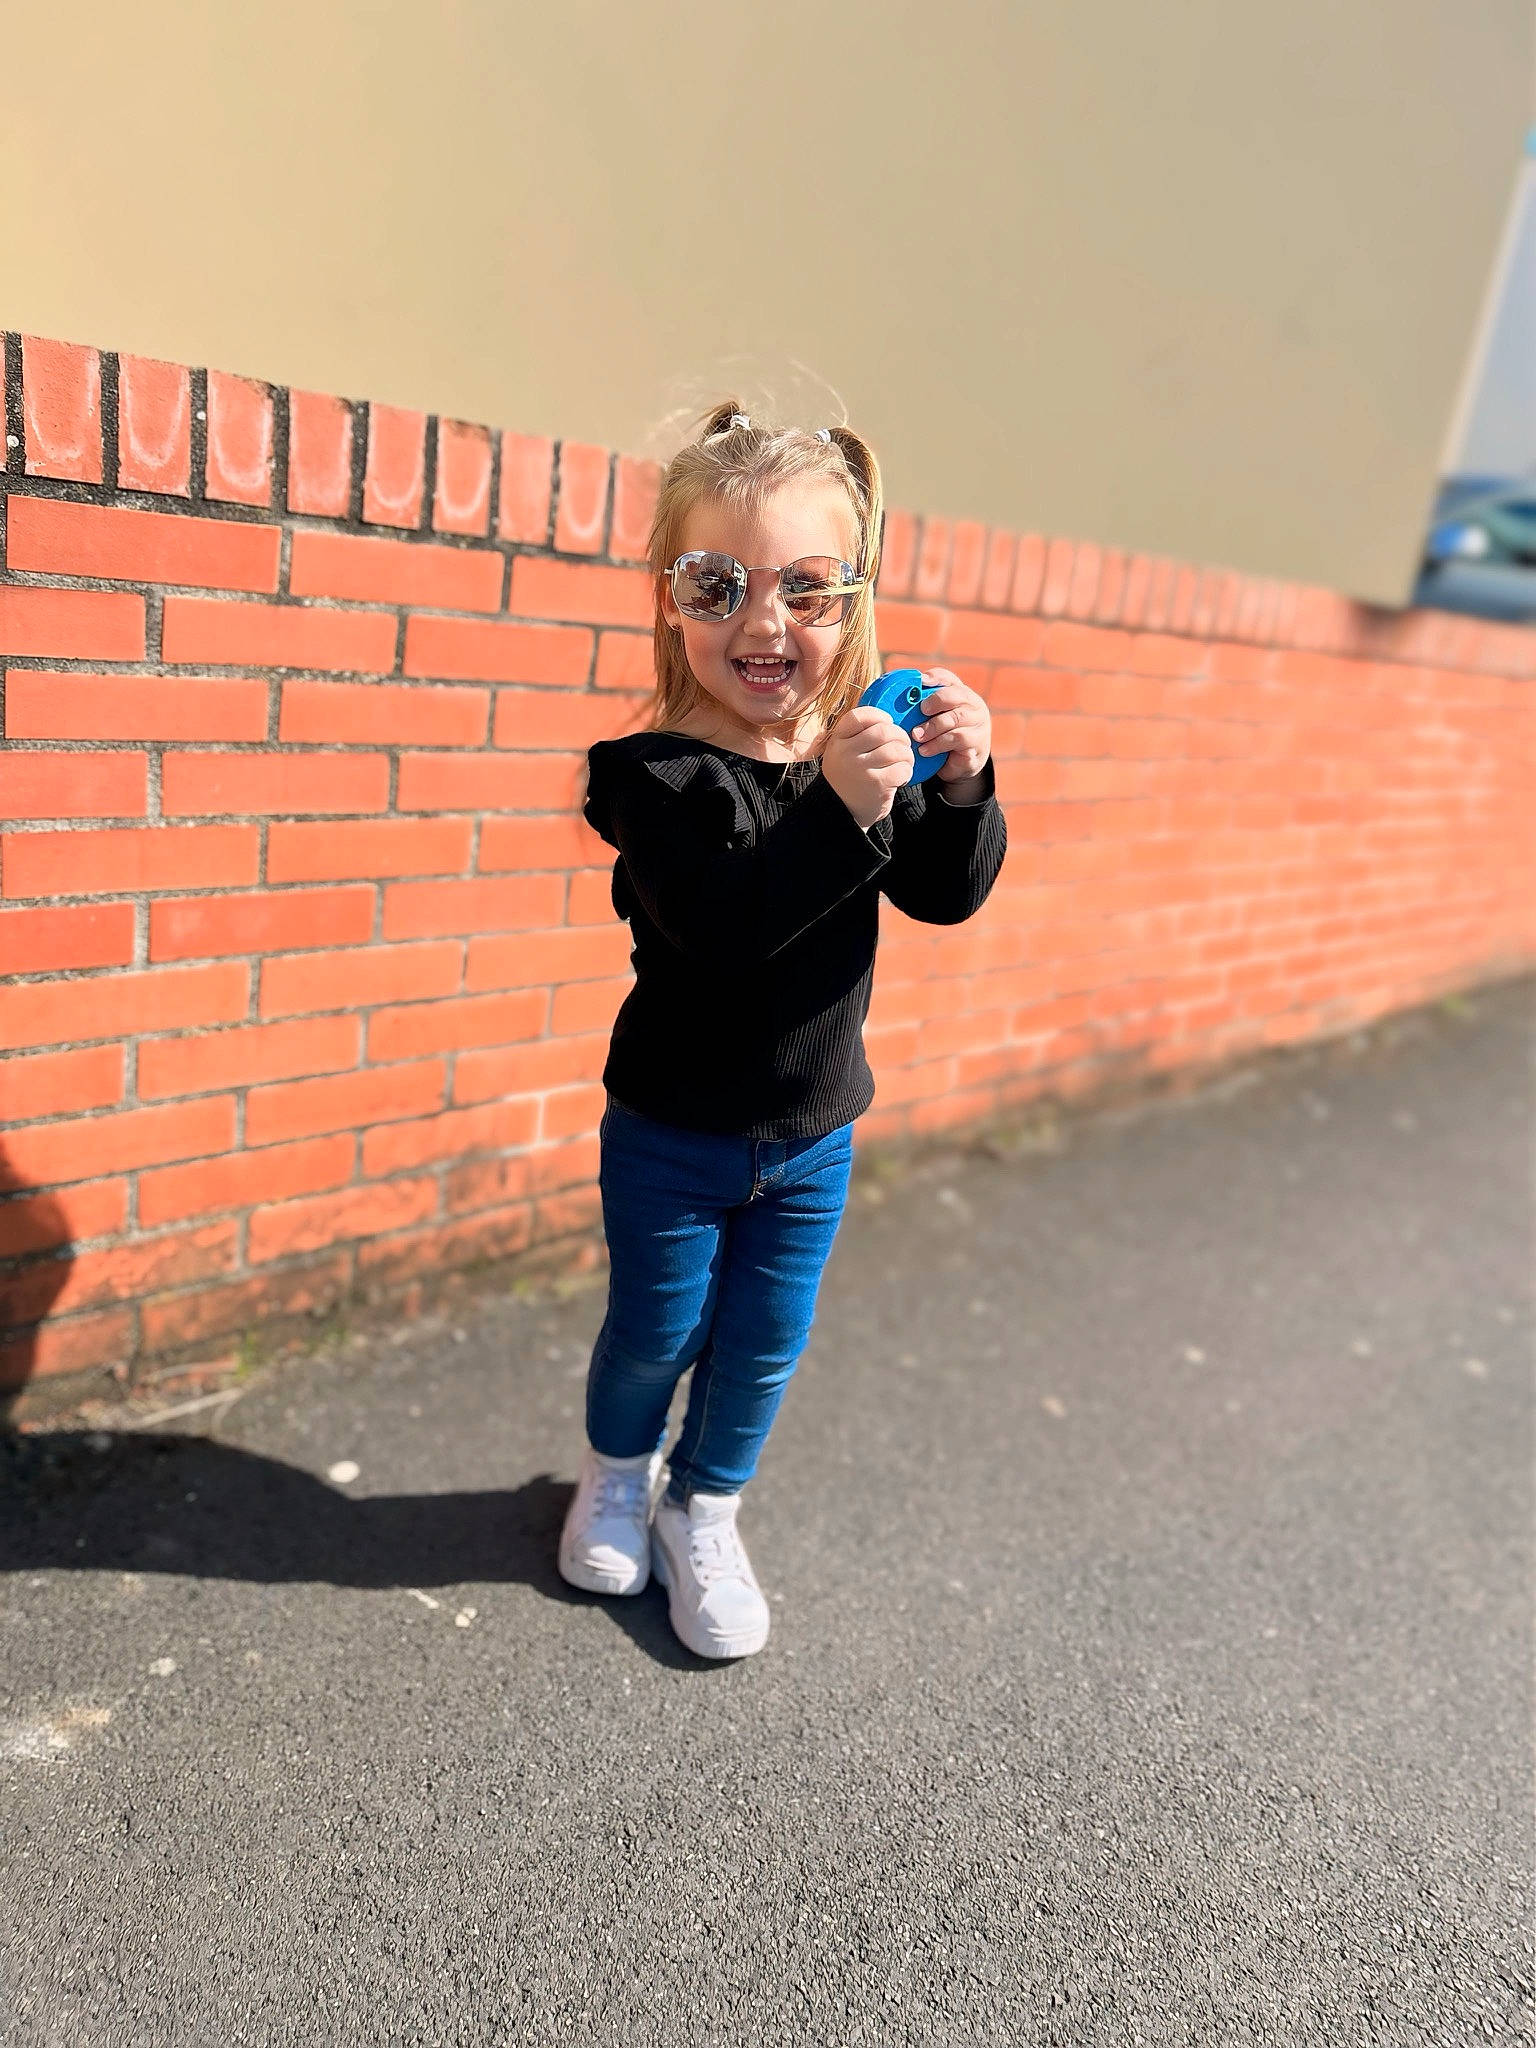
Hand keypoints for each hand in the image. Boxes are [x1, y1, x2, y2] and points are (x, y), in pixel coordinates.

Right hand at [821, 704, 916, 830]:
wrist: (844, 813)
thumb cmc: (851, 778)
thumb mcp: (845, 753)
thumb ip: (860, 735)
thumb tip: (893, 718)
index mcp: (837, 741)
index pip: (859, 716)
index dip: (879, 716)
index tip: (887, 723)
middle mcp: (845, 753)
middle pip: (883, 731)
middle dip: (900, 736)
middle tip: (903, 745)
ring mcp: (860, 769)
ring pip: (896, 750)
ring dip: (907, 755)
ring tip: (904, 762)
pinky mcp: (876, 785)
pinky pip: (902, 769)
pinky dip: (907, 771)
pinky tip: (900, 777)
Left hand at [910, 670, 990, 784]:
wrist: (964, 762)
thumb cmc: (946, 735)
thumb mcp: (936, 719)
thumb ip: (924, 706)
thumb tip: (898, 699)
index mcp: (962, 695)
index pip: (949, 679)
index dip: (935, 677)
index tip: (921, 681)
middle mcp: (973, 706)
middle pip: (956, 695)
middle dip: (936, 701)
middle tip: (922, 711)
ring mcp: (978, 725)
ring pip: (955, 719)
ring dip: (933, 728)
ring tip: (917, 736)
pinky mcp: (977, 744)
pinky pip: (958, 740)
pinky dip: (938, 744)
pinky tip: (925, 750)